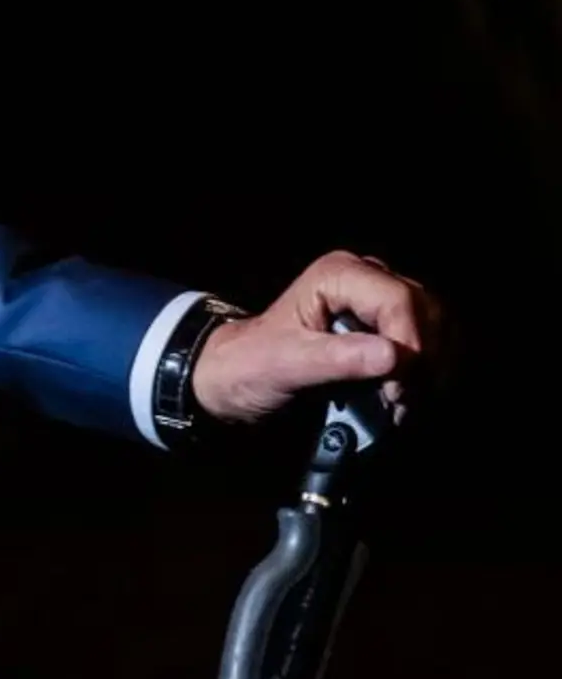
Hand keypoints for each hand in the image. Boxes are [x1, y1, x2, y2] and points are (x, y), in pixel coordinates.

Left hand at [190, 250, 440, 426]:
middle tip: (401, 402)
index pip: (399, 300)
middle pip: (427, 311)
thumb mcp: (287, 364)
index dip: (410, 344)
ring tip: (402, 404)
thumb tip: (392, 355)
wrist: (240, 378)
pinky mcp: (392, 325)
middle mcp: (367, 278)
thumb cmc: (253, 365)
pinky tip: (408, 398)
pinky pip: (434, 341)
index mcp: (339, 274)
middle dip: (423, 360)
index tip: (398, 389)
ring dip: (430, 369)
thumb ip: (337, 359)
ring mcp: (383, 300)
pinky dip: (430, 371)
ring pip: (438, 326)